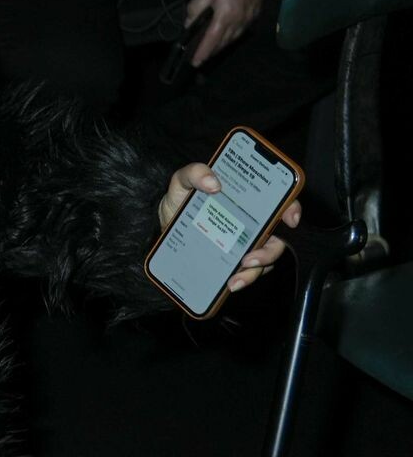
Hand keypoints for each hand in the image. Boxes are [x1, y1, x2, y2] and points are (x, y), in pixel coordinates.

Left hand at [157, 163, 300, 293]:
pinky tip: (227, 283)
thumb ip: (194, 173)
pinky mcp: (231, 260)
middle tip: (249, 260)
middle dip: (269, 253)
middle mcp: (252, 224)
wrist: (163, 224)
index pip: (280, 202)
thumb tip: (213, 183)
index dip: (292, 208)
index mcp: (248, 201)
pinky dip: (240, 280)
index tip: (290, 219)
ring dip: (253, 273)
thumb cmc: (181, 199)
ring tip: (234, 280)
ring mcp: (244, 244)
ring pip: (262, 261)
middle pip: (276, 240)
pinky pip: (244, 273)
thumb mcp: (182, 182)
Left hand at [184, 0, 271, 66]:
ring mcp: (251, 17)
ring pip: (234, 38)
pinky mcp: (256, 12)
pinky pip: (242, 30)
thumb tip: (188, 24)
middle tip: (199, 57)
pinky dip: (231, 36)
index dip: (203, 52)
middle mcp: (241, 20)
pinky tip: (225, 35)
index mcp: (227, 15)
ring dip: (221, 45)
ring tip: (210, 49)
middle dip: (211, 51)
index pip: (212, 40)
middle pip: (224, 42)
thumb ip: (196, 9)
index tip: (195, 63)